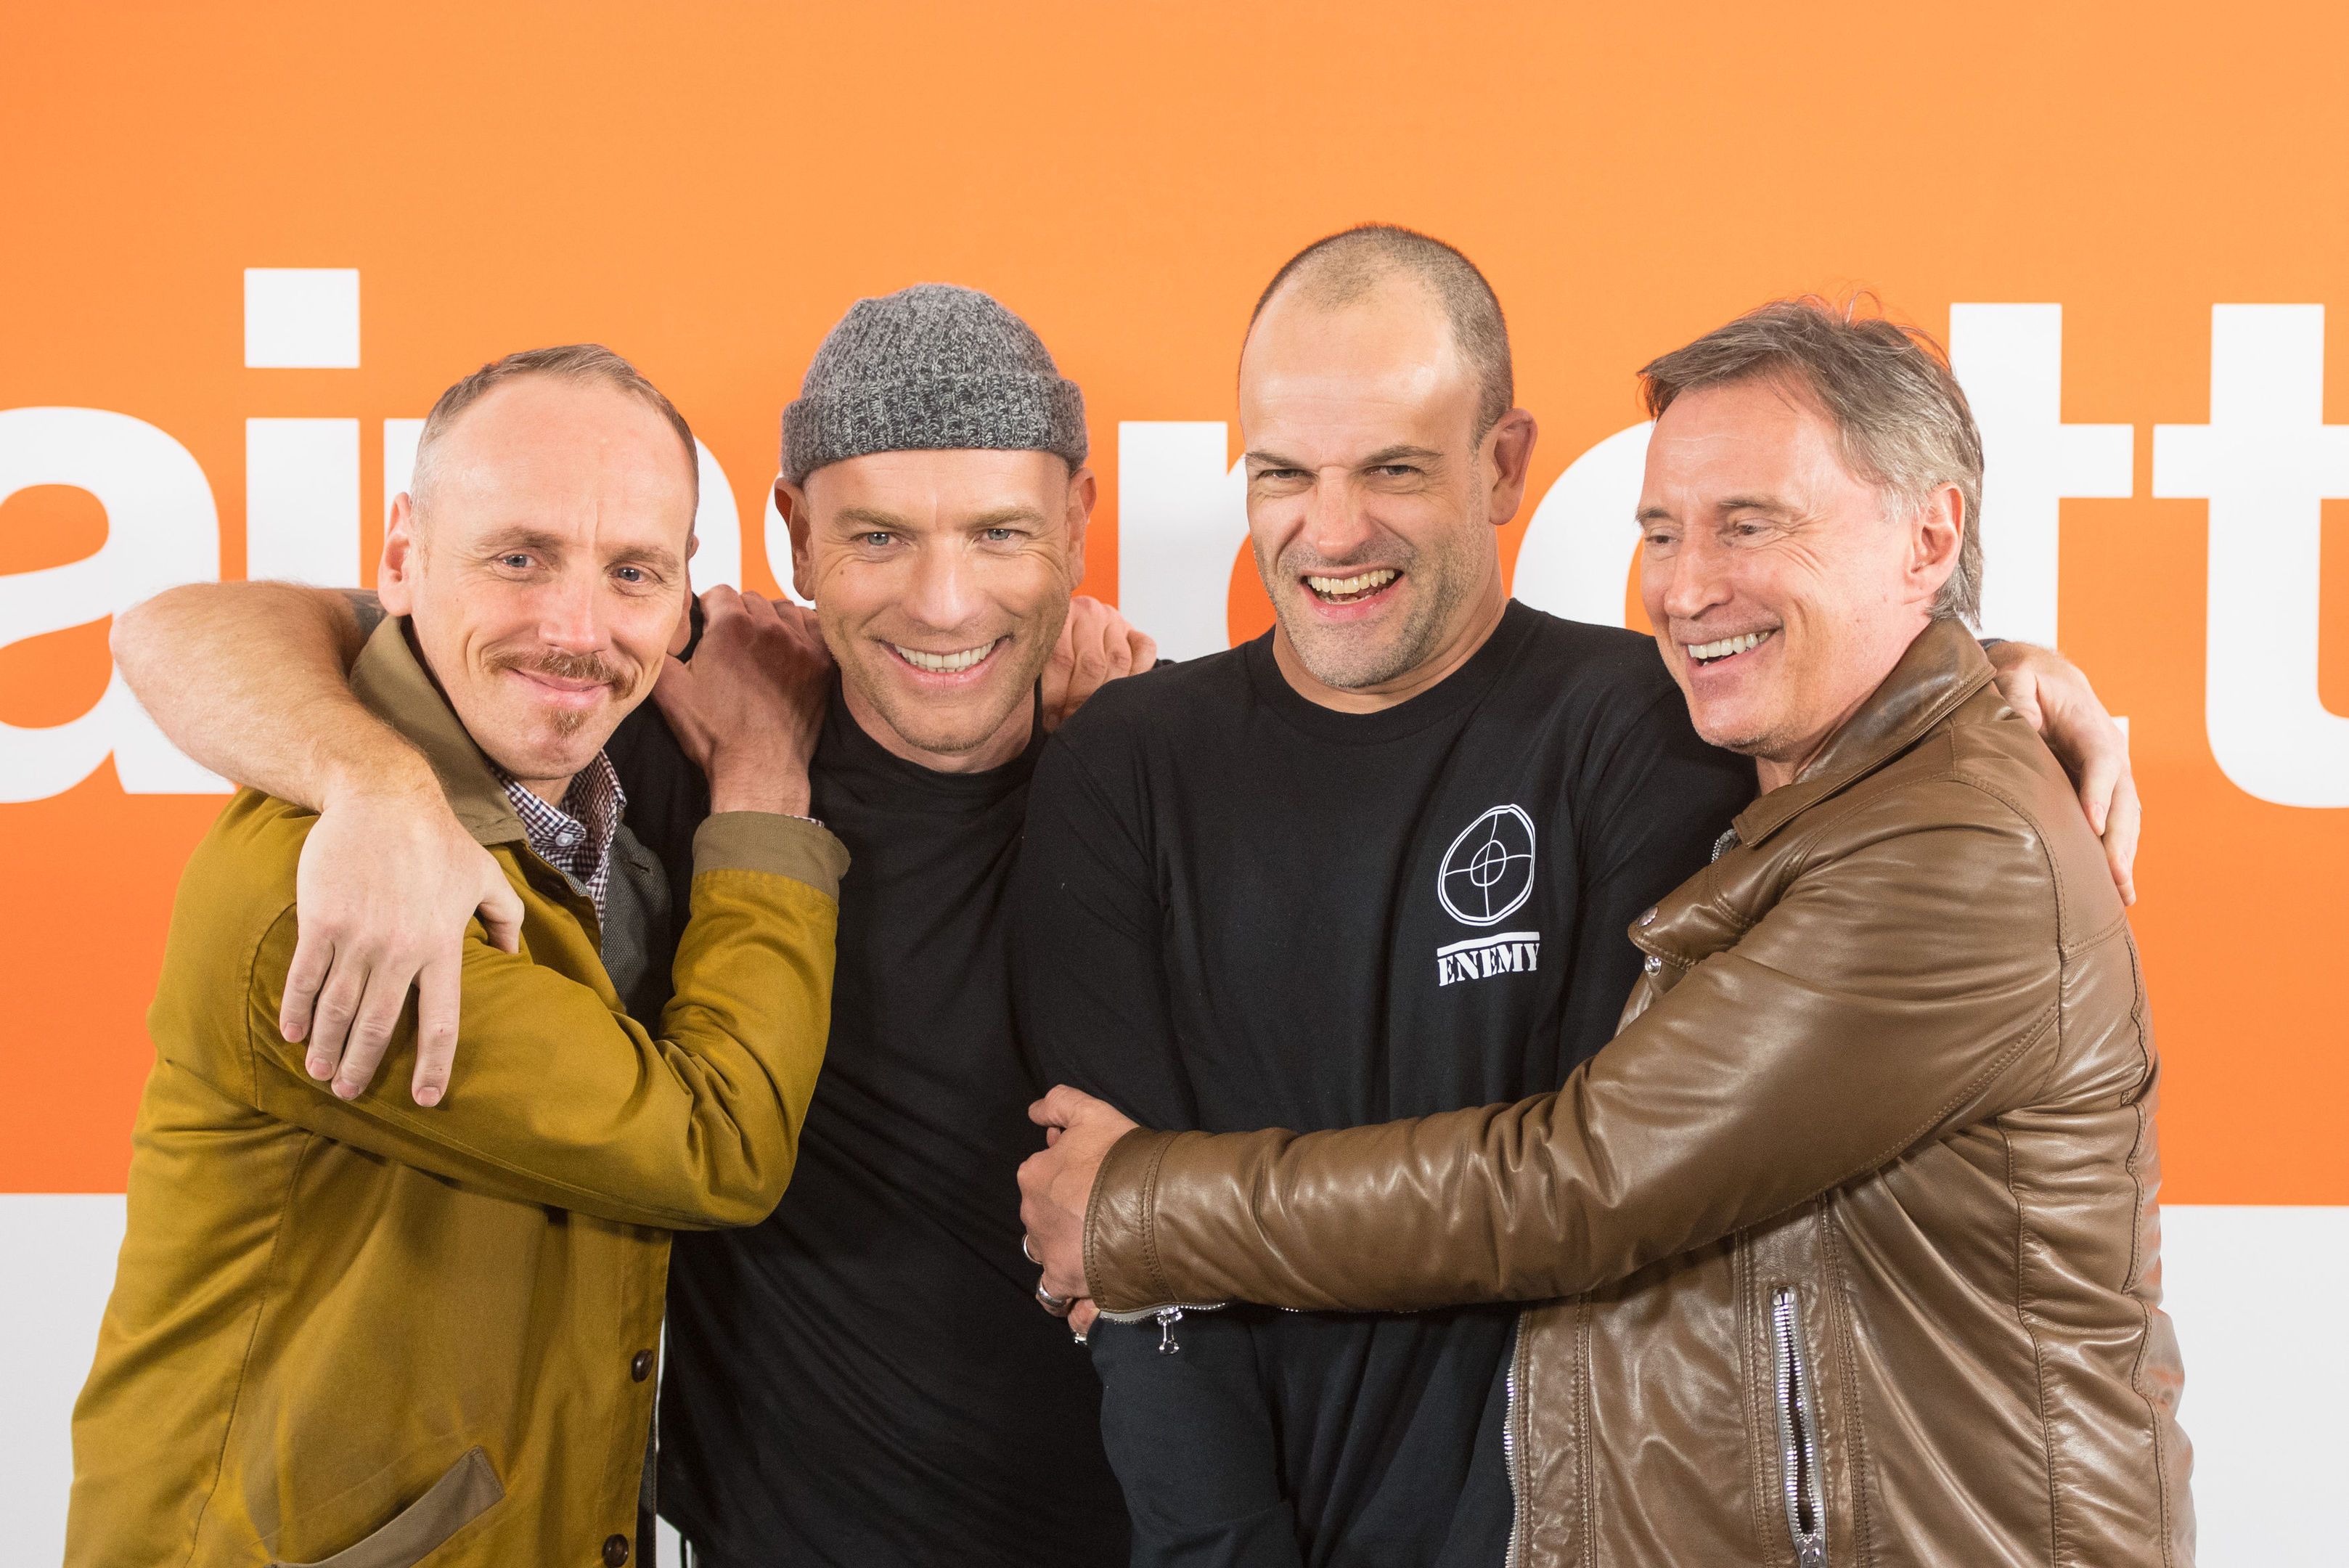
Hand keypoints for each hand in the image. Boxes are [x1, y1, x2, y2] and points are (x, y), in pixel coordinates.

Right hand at [284, 782, 524, 1105]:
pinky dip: (296, 1009)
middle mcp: (400, 949)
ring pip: (337, 1008)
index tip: (424, 1098)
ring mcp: (358, 937)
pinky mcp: (321, 920)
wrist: (382, 797)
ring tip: (319, 1072)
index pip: (440, 1020)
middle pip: (377, 1025)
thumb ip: (505, 917)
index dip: (433, 1063)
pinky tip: (292, 1033)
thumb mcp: (485, 875)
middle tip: (348, 1094)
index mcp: (441, 946)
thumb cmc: (438, 838)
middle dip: (361, 1066)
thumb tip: (517, 956)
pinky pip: (305, 977)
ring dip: (325, 1047)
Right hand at [654, 587, 830, 815]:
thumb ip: (659, 649)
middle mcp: (771, 628)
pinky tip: (788, 648)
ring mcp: (801, 645)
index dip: (708, 609)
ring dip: (770, 621)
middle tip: (730, 643)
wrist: (759, 769)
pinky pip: (813, 627)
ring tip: (758, 645)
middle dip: (738, 615)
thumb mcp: (668, 690)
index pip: (719, 592)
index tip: (707, 627)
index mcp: (731, 626)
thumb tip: (653, 628)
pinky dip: (801, 631)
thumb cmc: (714, 734)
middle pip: (752, 599)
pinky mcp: (822, 663)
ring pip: (784, 610)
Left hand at [1019, 1084, 1140, 1304]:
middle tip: (1103, 1214)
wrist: (1154, 1201)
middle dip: (1065, 1217)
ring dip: (1066, 1255)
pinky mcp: (1066, 1284)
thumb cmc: (1124, 1155)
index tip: (1094, 1179)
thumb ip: (1060, 1103)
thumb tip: (1034, 1111)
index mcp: (1033, 1175)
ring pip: (1047, 1256)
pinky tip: (1087, 1296)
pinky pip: (1058, 1298)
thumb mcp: (1093, 1112)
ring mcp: (1047, 1253)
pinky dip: (1069, 1300)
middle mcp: (1032, 1216)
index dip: (1067, 1175)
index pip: (1041, 1176)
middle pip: (1042, 1218)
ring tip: (1098, 1254)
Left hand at [1041, 596, 1155, 732]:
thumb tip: (1025, 712)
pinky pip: (1145, 649)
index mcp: (1057, 614)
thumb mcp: (1034, 666)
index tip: (1049, 719)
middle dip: (1080, 700)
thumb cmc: (1047, 665)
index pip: (1061, 659)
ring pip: (1119, 661)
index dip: (1057, 696)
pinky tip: (1121, 690)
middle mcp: (1087, 611)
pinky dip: (1138, 671)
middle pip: (1092, 664)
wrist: (1071, 645)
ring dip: (1107, 694)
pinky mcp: (1134, 631)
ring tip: (1091, 713)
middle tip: (1069, 721)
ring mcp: (1113, 619)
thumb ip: (1033, 678)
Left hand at [1986, 641, 2139, 904]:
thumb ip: (2017, 697)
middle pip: (2123, 799)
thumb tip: (2025, 727)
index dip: (2098, 792)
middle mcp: (2111, 754)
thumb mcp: (2015, 677)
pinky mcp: (2104, 792)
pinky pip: (2117, 825)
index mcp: (2091, 727)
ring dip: (2125, 855)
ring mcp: (2113, 775)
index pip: (2101, 761)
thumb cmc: (2026, 678)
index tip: (2092, 823)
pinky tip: (2117, 887)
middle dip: (2119, 839)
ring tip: (2122, 894)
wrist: (2048, 677)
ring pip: (2126, 818)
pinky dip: (2119, 855)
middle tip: (2115, 877)